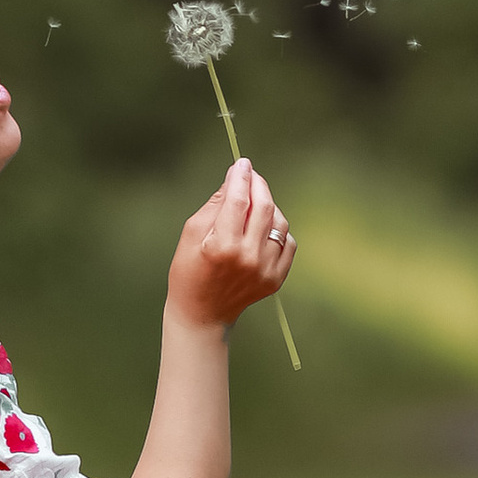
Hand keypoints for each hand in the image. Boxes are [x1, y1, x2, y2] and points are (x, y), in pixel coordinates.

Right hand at [167, 155, 296, 332]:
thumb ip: (215, 205)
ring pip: (279, 222)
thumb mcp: (191, 234)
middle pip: (264, 207)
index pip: (238, 200)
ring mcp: (266, 270)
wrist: (202, 314)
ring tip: (253, 202)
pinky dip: (278, 228)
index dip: (240, 177)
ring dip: (268, 205)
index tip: (241, 163)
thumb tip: (234, 178)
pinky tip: (263, 227)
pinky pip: (287, 242)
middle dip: (258, 184)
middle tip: (250, 175)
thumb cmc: (189, 271)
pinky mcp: (276, 278)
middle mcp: (248, 258)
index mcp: (223, 246)